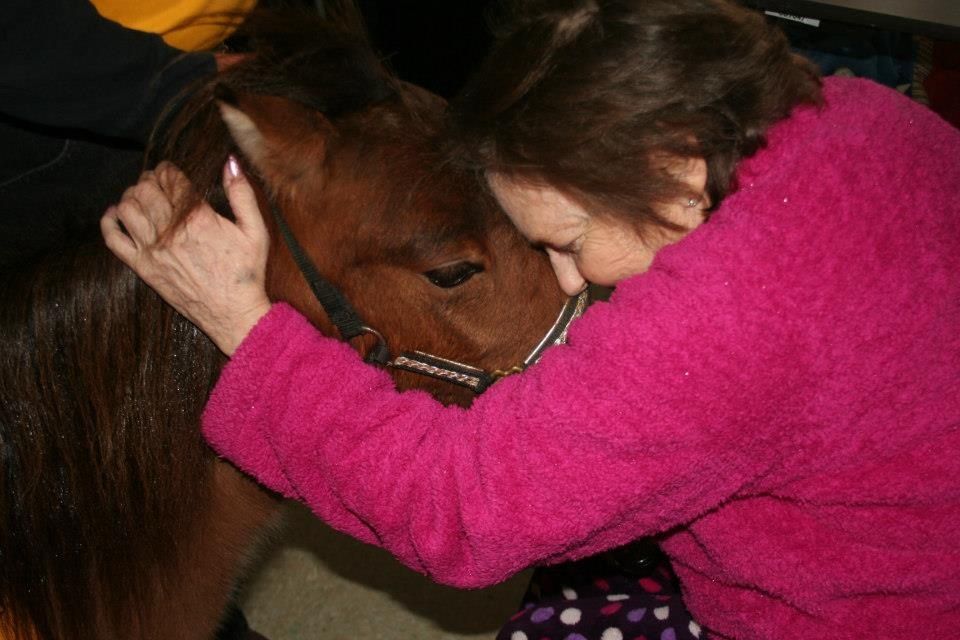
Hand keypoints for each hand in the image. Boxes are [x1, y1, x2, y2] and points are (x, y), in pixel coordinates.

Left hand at [101, 158, 271, 355]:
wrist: (233, 314)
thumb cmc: (247, 273)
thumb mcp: (255, 231)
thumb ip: (242, 194)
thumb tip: (230, 162)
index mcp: (198, 219)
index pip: (170, 180)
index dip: (167, 169)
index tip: (169, 169)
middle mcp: (170, 232)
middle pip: (145, 190)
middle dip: (149, 179)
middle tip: (156, 181)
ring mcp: (153, 251)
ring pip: (127, 208)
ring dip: (131, 195)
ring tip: (141, 196)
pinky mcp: (143, 268)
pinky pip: (114, 239)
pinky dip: (109, 221)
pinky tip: (115, 214)